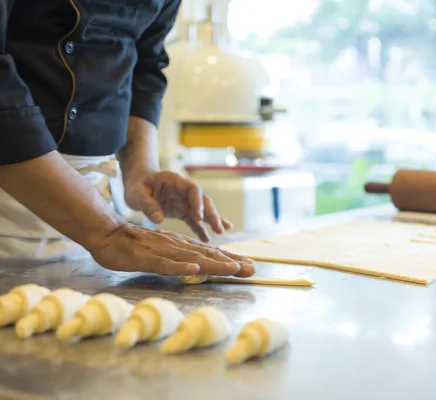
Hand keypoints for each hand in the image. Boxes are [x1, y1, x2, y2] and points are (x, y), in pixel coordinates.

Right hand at [89, 223, 255, 276]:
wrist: (107, 233)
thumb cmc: (134, 245)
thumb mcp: (163, 252)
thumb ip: (180, 258)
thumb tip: (199, 266)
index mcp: (182, 247)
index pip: (211, 254)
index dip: (231, 260)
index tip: (250, 267)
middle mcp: (177, 247)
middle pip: (208, 256)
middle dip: (232, 263)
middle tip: (253, 269)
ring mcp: (163, 252)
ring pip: (192, 259)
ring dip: (214, 264)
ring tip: (234, 269)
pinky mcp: (147, 258)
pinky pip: (165, 263)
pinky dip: (179, 267)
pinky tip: (193, 270)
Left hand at [124, 170, 231, 241]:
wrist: (137, 185)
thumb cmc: (136, 186)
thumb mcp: (136, 194)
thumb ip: (147, 204)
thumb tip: (158, 220)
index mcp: (175, 181)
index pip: (193, 190)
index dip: (198, 203)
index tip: (198, 217)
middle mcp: (183, 191)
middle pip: (203, 201)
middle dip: (212, 214)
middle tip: (219, 228)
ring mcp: (184, 201)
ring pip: (202, 211)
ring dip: (212, 220)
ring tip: (223, 231)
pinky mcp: (181, 211)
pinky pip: (194, 220)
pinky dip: (201, 229)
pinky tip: (208, 239)